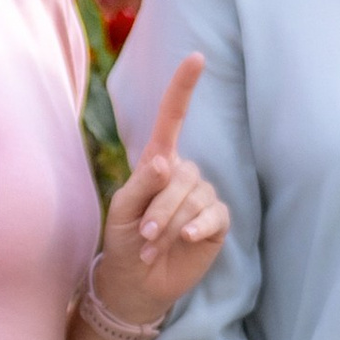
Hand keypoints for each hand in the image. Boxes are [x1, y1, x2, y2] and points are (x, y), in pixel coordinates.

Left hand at [95, 53, 230, 324]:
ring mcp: (203, 197)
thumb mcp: (122, 209)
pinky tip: (185, 241)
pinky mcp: (216, 222)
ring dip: (171, 224)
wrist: (137, 280)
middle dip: (160, 208)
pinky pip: (213, 215)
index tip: (197, 58)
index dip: (184, 88)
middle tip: (144, 237)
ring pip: (194, 198)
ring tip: (154, 246)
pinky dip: (196, 228)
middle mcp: (185, 174)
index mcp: (159, 161)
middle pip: (181, 175)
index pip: (173, 118)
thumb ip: (143, 184)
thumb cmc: (124, 239)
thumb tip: (168, 162)